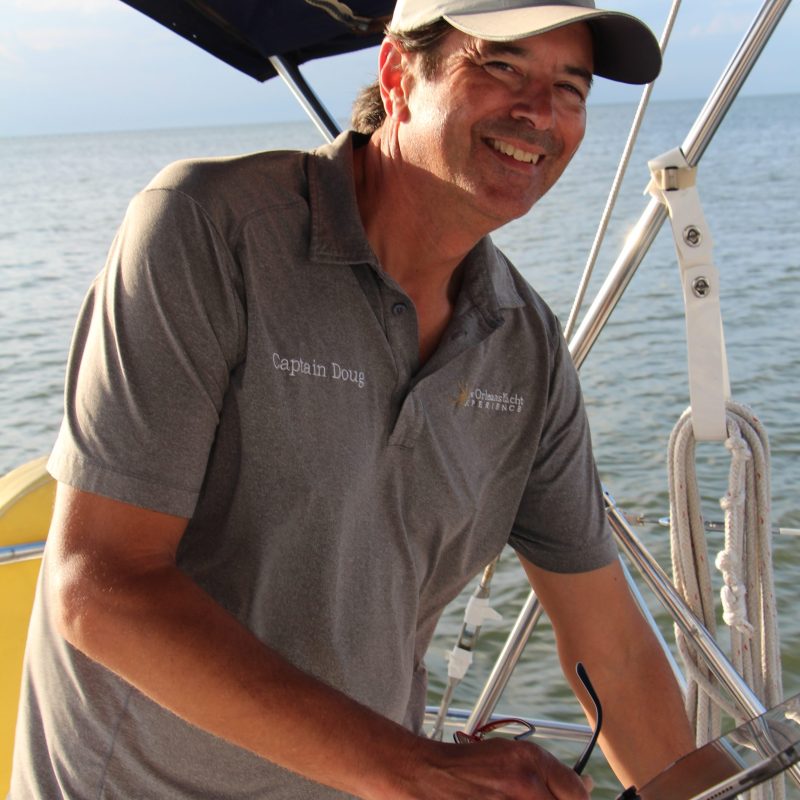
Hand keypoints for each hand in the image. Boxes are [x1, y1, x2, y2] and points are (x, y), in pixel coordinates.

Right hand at [383, 736, 591, 798]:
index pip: (578, 794)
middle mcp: (524, 784)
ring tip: (512, 798)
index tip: (572, 798)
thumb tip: (587, 786)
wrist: (428, 778)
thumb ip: (551, 772)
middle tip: (533, 795)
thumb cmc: (470, 765)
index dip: (578, 798)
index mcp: (529, 760)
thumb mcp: (512, 755)